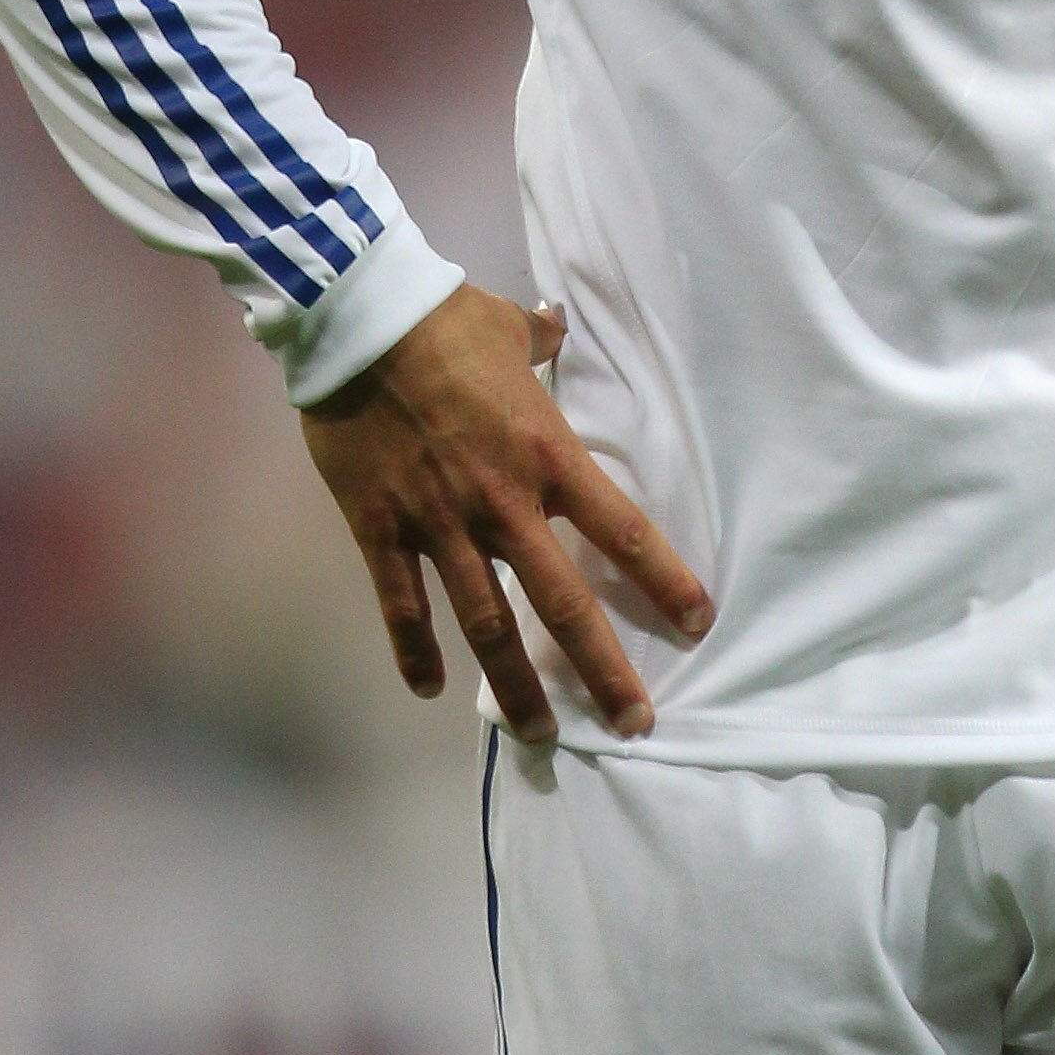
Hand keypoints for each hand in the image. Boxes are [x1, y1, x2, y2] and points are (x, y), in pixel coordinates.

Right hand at [300, 283, 712, 742]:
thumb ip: (540, 341)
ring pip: (487, 623)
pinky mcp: (382, 531)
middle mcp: (503, 502)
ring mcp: (441, 524)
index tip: (696, 623)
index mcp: (547, 455)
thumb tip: (557, 325)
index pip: (621, 529)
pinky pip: (402, 606)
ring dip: (516, 684)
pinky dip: (414, 652)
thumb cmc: (444, 321)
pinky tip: (430, 690)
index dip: (663, 580)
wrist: (359, 322)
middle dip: (602, 669)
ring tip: (542, 734)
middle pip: (564, 601)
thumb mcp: (508, 328)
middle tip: (633, 722)